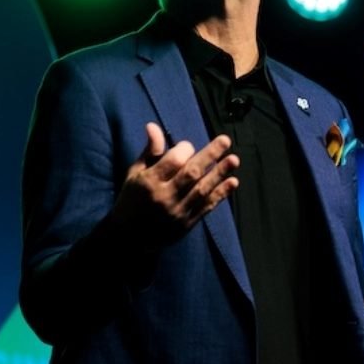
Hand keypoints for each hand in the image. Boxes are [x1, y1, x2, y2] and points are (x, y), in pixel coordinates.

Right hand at [111, 122, 238, 247]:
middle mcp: (164, 196)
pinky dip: (221, 194)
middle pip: (191, 173)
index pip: (172, 161)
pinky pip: (206, 206)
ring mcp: (177, 211)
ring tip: (234, 159)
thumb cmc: (131, 199)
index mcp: (149, 182)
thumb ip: (149, 152)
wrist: (129, 238)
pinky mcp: (186, 224)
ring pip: (202, 189)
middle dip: (210, 155)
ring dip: (219, 173)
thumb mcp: (134, 174)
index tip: (188, 146)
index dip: (184, 149)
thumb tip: (154, 126)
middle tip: (225, 140)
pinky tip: (233, 182)